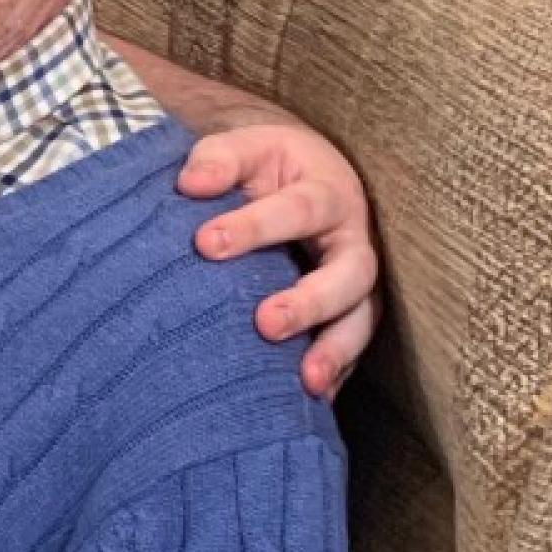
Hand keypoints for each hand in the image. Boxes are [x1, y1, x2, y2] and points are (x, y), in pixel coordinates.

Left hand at [176, 121, 378, 396]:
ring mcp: (357, 282)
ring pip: (361, 318)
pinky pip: (352, 350)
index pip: (295, 210)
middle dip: (309, 301)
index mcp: (325, 192)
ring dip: (335, 351)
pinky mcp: (350, 313)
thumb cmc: (266, 165)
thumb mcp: (246, 147)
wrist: (301, 174)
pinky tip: (309, 404)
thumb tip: (191, 183)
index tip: (204, 243)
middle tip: (265, 322)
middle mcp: (352, 240)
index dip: (253, 226)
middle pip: (348, 274)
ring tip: (305, 381)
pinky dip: (335, 375)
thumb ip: (218, 159)